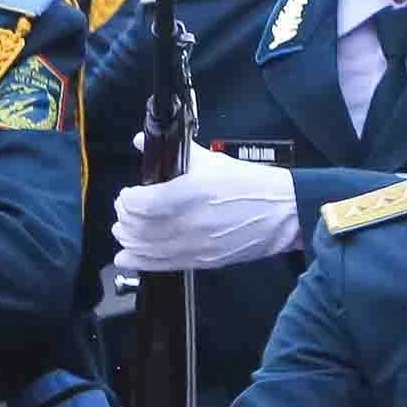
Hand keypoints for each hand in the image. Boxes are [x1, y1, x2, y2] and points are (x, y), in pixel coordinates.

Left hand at [114, 145, 299, 273]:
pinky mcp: (201, 261)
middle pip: (138, 227)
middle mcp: (190, 222)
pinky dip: (138, 262)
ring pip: (145, 248)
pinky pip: (160, 265)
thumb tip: (142, 141)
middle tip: (126, 209)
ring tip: (128, 229)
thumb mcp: (213, 161)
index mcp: (192, 192)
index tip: (128, 194)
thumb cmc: (251, 186)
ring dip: (129, 239)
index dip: (128, 200)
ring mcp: (195, 245)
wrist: (281, 214)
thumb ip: (177, 153)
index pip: (142, 203)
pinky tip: (126, 257)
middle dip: (125, 218)